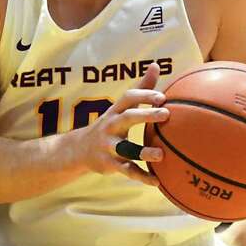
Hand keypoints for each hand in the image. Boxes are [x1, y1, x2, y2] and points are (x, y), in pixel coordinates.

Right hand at [73, 64, 168, 186]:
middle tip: (166, 114)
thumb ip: (140, 88)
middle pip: (127, 118)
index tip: (162, 97)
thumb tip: (156, 64)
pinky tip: (157, 181)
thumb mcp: (121, 106)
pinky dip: (142, 177)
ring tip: (161, 155)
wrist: (78, 149)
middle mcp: (111, 126)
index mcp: (116, 111)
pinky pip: (127, 171)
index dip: (144, 95)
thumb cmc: (110, 124)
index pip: (128, 98)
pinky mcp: (110, 164)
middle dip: (145, 115)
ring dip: (143, 152)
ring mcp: (109, 146)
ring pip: (126, 149)